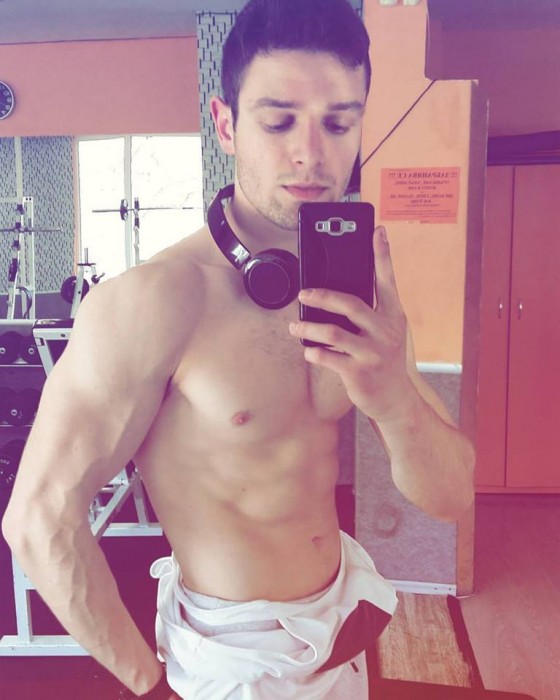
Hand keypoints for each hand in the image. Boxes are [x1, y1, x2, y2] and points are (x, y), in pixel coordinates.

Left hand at [289, 226, 414, 423]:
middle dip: (323, 295)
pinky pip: (328, 357)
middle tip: (303, 292)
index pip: (387, 280)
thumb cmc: (383, 359)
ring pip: (334, 332)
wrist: (395, 398)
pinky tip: (307, 350)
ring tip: (295, 325)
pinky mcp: (359, 372)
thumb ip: (369, 312)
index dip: (382, 254)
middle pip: (351, 304)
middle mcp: (386, 330)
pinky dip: (314, 352)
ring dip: (309, 326)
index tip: (377, 230)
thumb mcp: (385, 332)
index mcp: (393, 315)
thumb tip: (335, 293)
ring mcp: (373, 352)